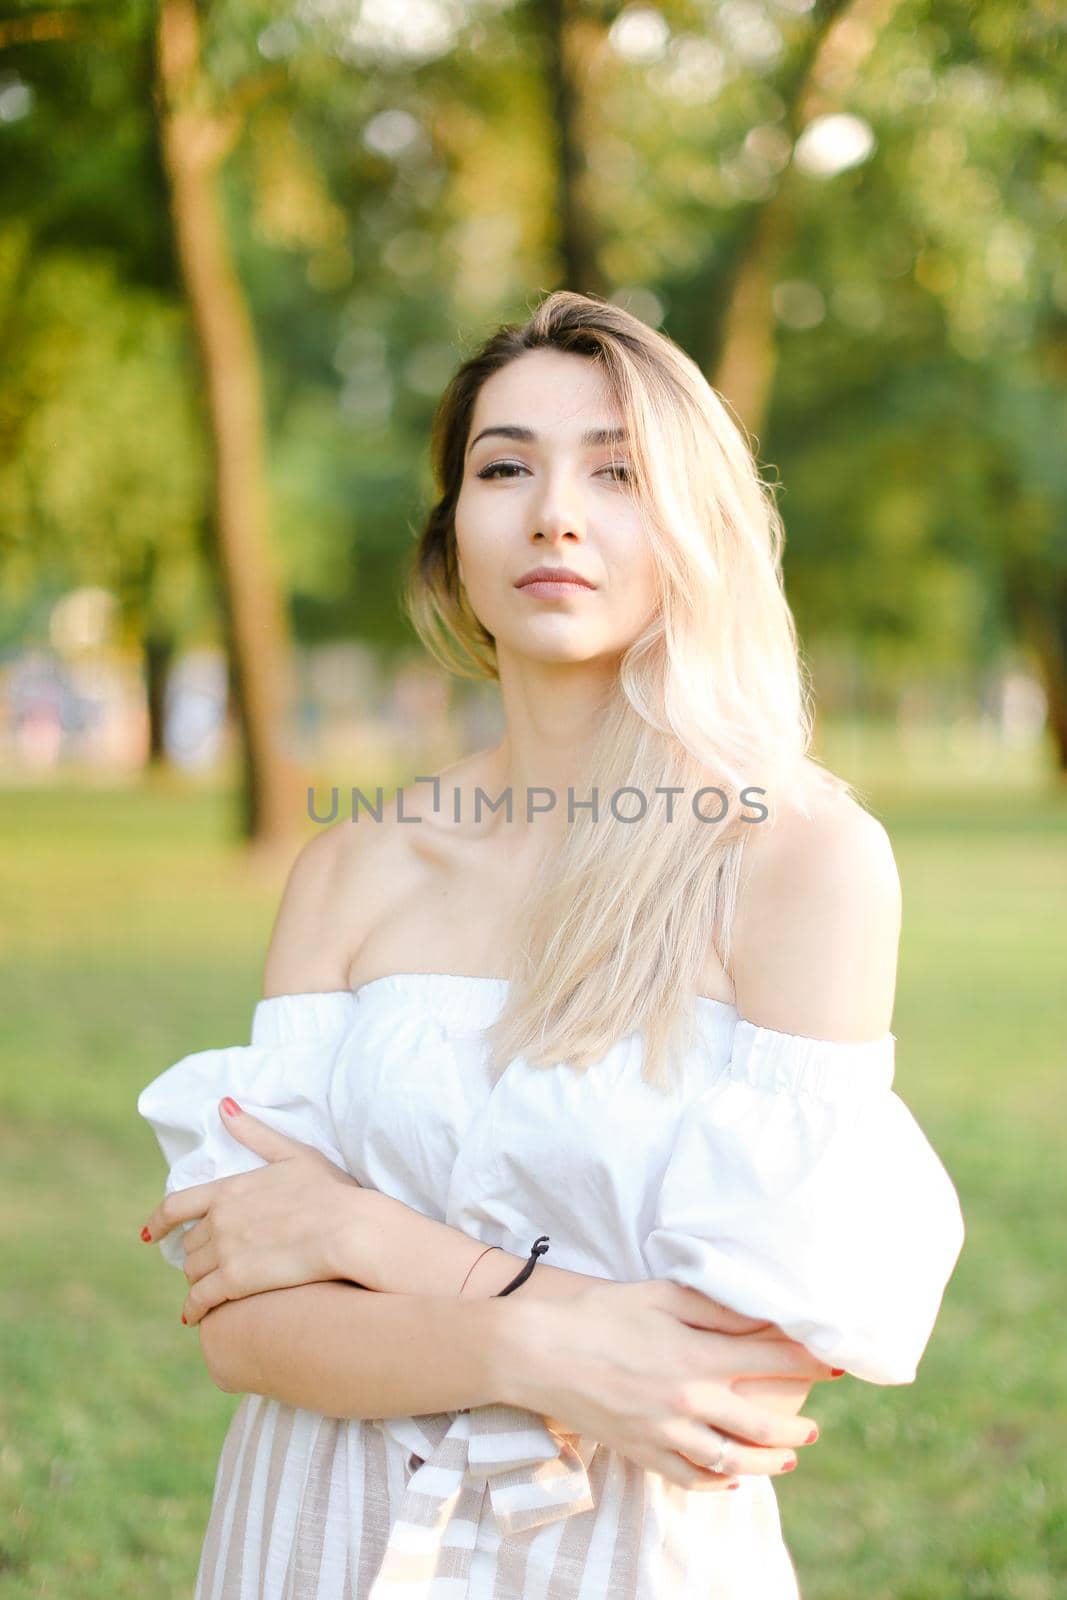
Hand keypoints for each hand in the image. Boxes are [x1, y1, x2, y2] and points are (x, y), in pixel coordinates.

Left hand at [142, 1099, 376, 1325]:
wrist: (347, 1230)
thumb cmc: (328, 1191)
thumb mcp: (292, 1153)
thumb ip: (253, 1133)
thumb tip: (223, 1105)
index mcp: (229, 1189)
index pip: (175, 1206)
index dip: (158, 1221)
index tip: (150, 1235)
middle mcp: (219, 1220)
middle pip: (189, 1244)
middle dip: (197, 1253)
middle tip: (210, 1263)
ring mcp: (225, 1252)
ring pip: (193, 1271)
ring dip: (199, 1279)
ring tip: (211, 1287)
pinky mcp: (235, 1282)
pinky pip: (200, 1299)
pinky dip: (194, 1308)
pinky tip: (196, 1316)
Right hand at [503, 1279, 835, 1491]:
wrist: (538, 1351)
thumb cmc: (600, 1313)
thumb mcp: (660, 1295)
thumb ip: (714, 1308)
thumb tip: (761, 1314)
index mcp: (697, 1355)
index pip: (771, 1359)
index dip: (809, 1360)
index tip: (835, 1362)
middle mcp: (688, 1400)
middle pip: (762, 1423)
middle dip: (796, 1426)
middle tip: (814, 1425)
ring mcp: (665, 1433)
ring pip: (732, 1461)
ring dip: (767, 1463)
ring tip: (787, 1457)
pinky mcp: (641, 1452)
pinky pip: (689, 1478)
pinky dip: (717, 1484)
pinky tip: (732, 1480)